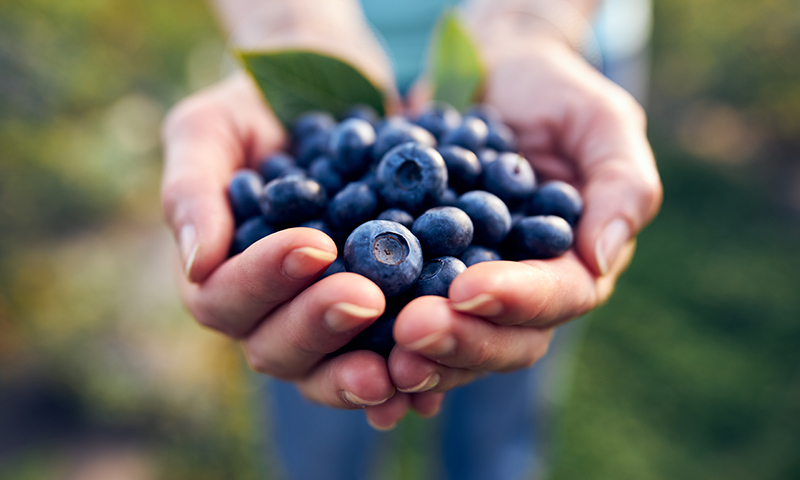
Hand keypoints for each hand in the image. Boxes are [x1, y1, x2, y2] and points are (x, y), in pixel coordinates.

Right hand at [161, 74, 420, 423]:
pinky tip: (432, 380)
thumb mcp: (213, 126)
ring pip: (329, 370)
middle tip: (367, 297)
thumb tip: (196, 263)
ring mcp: (324, 321)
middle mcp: (270, 310)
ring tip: (399, 365)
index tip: (316, 245)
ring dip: (360, 373)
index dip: (265, 280)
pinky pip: (387, 361)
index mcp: (220, 272)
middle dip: (319, 325)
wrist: (341, 94)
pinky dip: (408, 377)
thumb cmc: (260, 108)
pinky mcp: (380, 320)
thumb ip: (191, 186)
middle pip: (276, 349)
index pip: (224, 298)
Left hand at [386, 34, 661, 412]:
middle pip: (502, 338)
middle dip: (459, 338)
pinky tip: (350, 352)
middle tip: (411, 330)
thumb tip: (602, 258)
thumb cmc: (553, 92)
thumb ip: (622, 184)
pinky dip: (379, 342)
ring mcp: (469, 291)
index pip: (556, 297)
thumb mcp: (601, 121)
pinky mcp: (422, 279)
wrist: (486, 78)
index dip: (515, 300)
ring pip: (452, 342)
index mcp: (573, 263)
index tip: (468, 289)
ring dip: (418, 354)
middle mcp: (523, 291)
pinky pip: (403, 316)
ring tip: (380, 350)